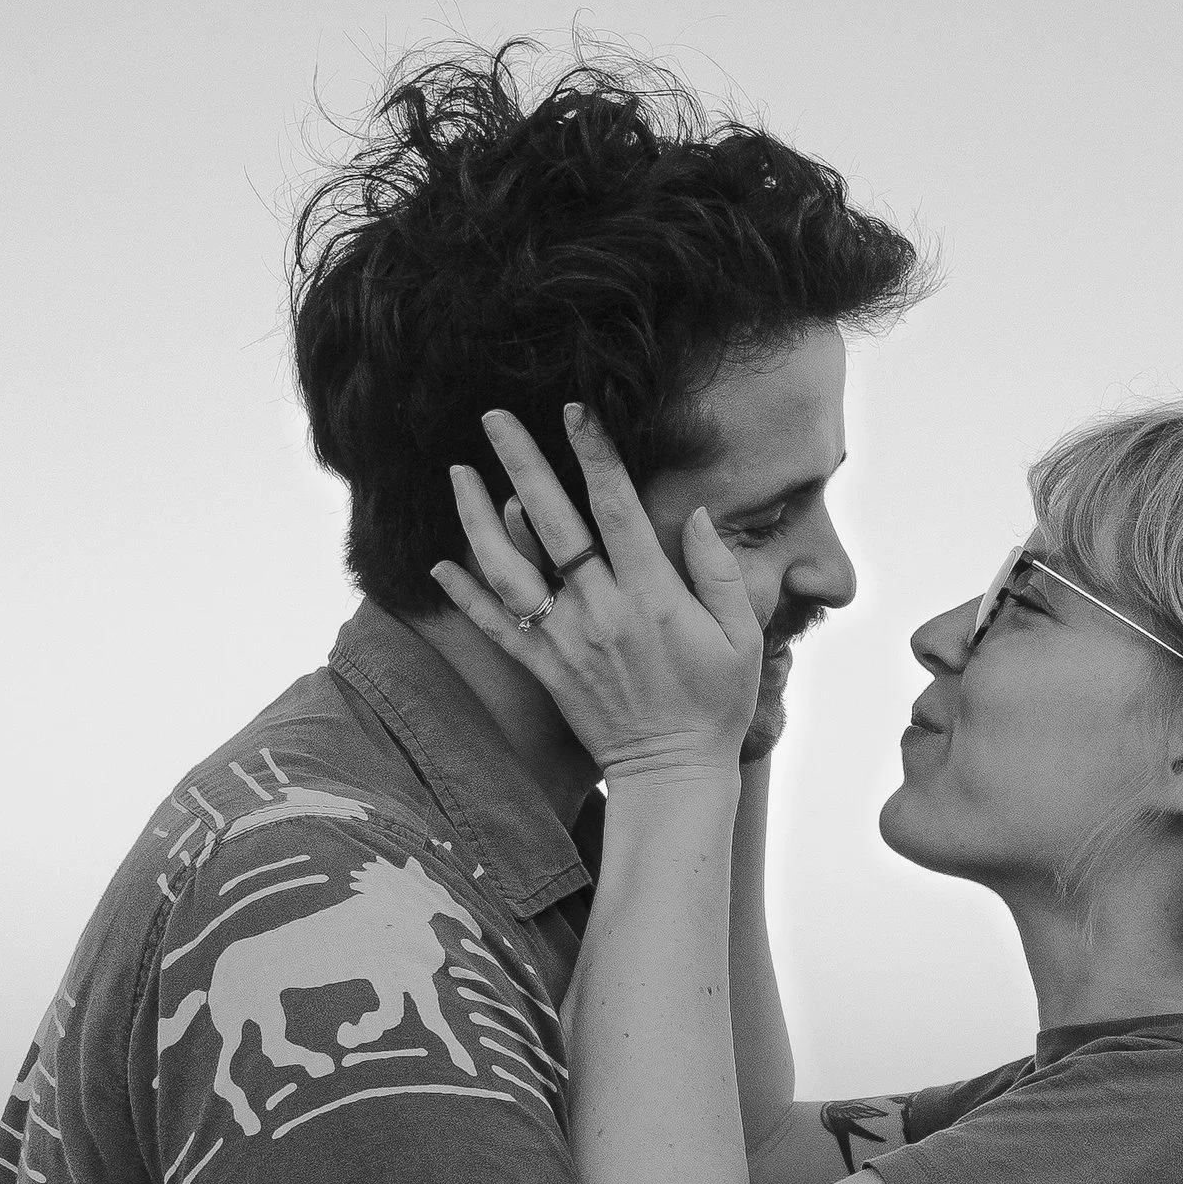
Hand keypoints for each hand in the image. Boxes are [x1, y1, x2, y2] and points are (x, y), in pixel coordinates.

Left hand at [434, 404, 765, 778]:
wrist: (672, 774)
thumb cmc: (715, 703)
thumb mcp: (742, 635)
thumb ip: (718, 571)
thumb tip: (696, 514)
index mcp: (650, 595)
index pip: (615, 508)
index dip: (594, 454)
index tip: (575, 410)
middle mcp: (600, 610)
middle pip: (551, 523)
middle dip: (521, 462)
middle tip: (494, 416)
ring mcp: (565, 641)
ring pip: (509, 569)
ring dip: (478, 518)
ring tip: (457, 473)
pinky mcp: (544, 670)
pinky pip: (495, 627)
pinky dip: (464, 594)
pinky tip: (440, 561)